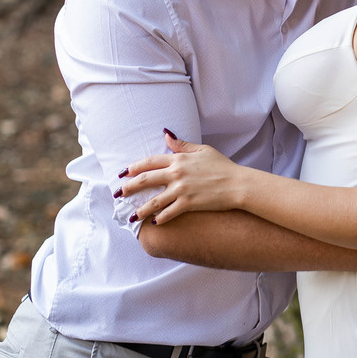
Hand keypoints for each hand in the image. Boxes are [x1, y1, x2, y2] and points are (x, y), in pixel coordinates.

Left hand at [117, 130, 243, 224]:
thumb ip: (182, 145)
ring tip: (131, 217)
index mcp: (179, 159)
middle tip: (118, 195)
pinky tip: (154, 222)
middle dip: (128, 188)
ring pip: (153, 201)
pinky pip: (167, 213)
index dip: (133, 167)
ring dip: (139, 210)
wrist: (238, 184)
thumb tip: (165, 135)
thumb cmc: (223, 166)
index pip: (149, 162)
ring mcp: (181, 189)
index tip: (122, 173)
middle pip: (145, 180)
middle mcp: (176, 173)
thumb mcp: (203, 150)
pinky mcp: (188, 203)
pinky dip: (159, 219)